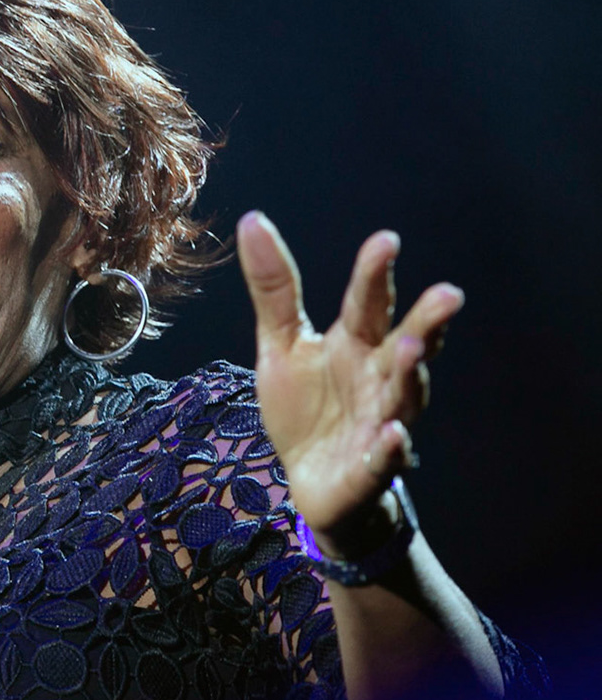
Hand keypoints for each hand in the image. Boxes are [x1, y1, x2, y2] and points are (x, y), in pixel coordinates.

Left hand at [236, 211, 462, 544]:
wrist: (311, 480)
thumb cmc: (305, 407)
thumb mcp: (281, 344)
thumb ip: (275, 289)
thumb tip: (252, 219)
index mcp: (356, 344)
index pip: (368, 303)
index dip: (376, 274)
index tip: (386, 240)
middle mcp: (379, 378)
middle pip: (407, 345)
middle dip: (426, 321)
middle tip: (447, 294)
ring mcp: (381, 421)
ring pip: (403, 396)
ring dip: (411, 374)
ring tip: (413, 347)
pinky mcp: (371, 468)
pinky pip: (385, 457)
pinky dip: (391, 447)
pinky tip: (393, 434)